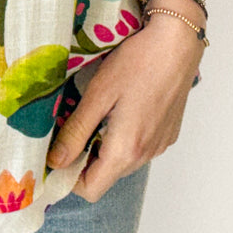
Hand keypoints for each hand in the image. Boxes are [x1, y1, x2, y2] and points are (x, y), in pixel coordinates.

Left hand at [46, 15, 203, 200]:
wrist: (178, 42)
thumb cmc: (137, 62)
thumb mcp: (98, 94)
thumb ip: (76, 132)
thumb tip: (55, 162)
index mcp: (125, 150)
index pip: (90, 189)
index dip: (68, 177)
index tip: (56, 153)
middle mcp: (146, 155)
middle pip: (106, 176)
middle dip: (85, 158)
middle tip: (73, 125)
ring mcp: (160, 145)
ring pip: (123, 162)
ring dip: (105, 147)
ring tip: (98, 111)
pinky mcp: (169, 133)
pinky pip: (140, 147)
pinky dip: (124, 138)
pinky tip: (122, 106)